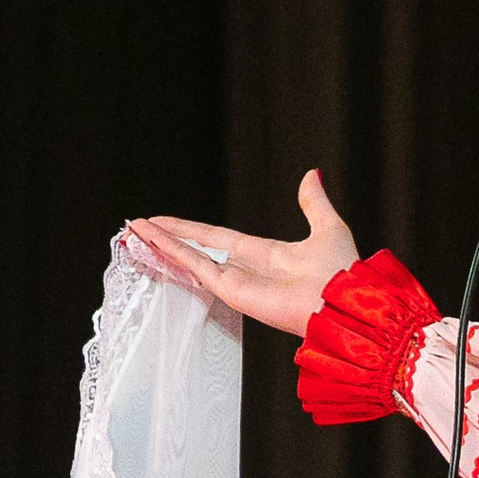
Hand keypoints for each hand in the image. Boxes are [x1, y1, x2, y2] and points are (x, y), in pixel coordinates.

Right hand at [122, 170, 358, 338]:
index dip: (193, 230)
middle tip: (140, 227)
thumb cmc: (342, 272)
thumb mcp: (327, 227)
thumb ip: (313, 203)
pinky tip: (152, 241)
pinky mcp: (233, 291)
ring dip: (162, 245)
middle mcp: (248, 270)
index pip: (219, 239)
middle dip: (169, 238)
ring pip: (190, 259)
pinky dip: (173, 253)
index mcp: (267, 256)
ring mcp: (237, 282)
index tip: (167, 222)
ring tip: (134, 232)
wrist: (344, 302)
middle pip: (197, 249)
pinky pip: (197, 268)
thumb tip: (311, 176)